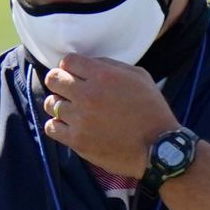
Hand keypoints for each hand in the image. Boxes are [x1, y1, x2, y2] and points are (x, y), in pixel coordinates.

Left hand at [42, 54, 178, 177]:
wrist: (158, 148)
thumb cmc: (151, 110)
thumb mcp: (139, 77)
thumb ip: (111, 66)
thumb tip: (88, 63)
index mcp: (103, 76)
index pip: (67, 61)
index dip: (70, 66)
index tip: (75, 73)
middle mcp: (88, 95)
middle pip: (53, 79)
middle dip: (59, 82)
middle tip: (68, 90)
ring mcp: (80, 119)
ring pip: (51, 103)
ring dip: (59, 104)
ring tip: (71, 109)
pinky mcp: (77, 140)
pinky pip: (51, 127)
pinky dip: (58, 125)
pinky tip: (70, 126)